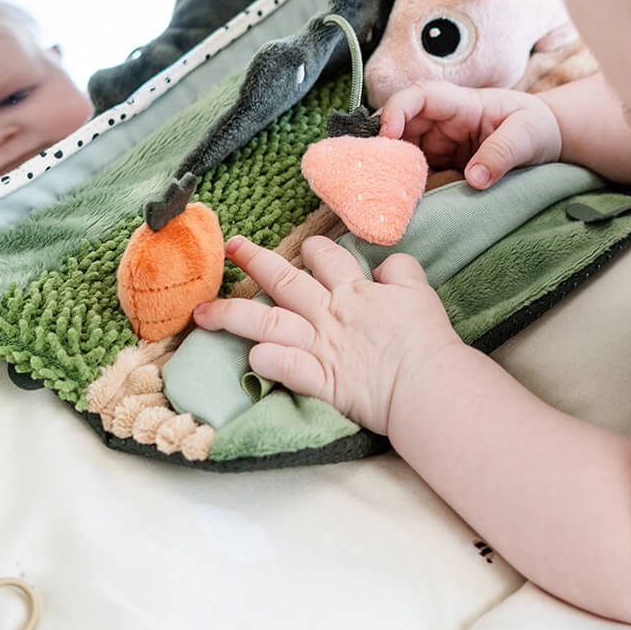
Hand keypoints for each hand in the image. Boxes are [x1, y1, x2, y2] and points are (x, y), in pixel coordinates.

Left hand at [192, 234, 466, 435]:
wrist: (429, 382)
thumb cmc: (427, 338)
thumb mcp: (419, 291)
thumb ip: (400, 271)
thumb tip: (386, 263)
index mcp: (355, 291)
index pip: (326, 256)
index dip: (313, 249)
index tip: (304, 248)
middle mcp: (331, 313)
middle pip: (285, 280)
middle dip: (255, 260)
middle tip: (232, 247)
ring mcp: (321, 346)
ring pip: (267, 322)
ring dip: (231, 314)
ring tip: (201, 313)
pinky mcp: (321, 380)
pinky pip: (284, 367)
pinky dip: (265, 361)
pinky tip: (249, 358)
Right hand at [378, 80, 561, 188]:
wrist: (546, 140)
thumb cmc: (536, 127)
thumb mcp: (527, 135)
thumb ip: (502, 153)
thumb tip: (474, 178)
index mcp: (461, 104)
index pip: (420, 97)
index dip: (397, 110)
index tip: (387, 134)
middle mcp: (442, 123)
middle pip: (401, 126)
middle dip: (382, 145)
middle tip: (372, 172)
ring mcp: (439, 146)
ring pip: (402, 153)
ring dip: (389, 169)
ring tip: (382, 192)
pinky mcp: (440, 168)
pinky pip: (415, 175)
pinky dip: (403, 187)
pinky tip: (398, 203)